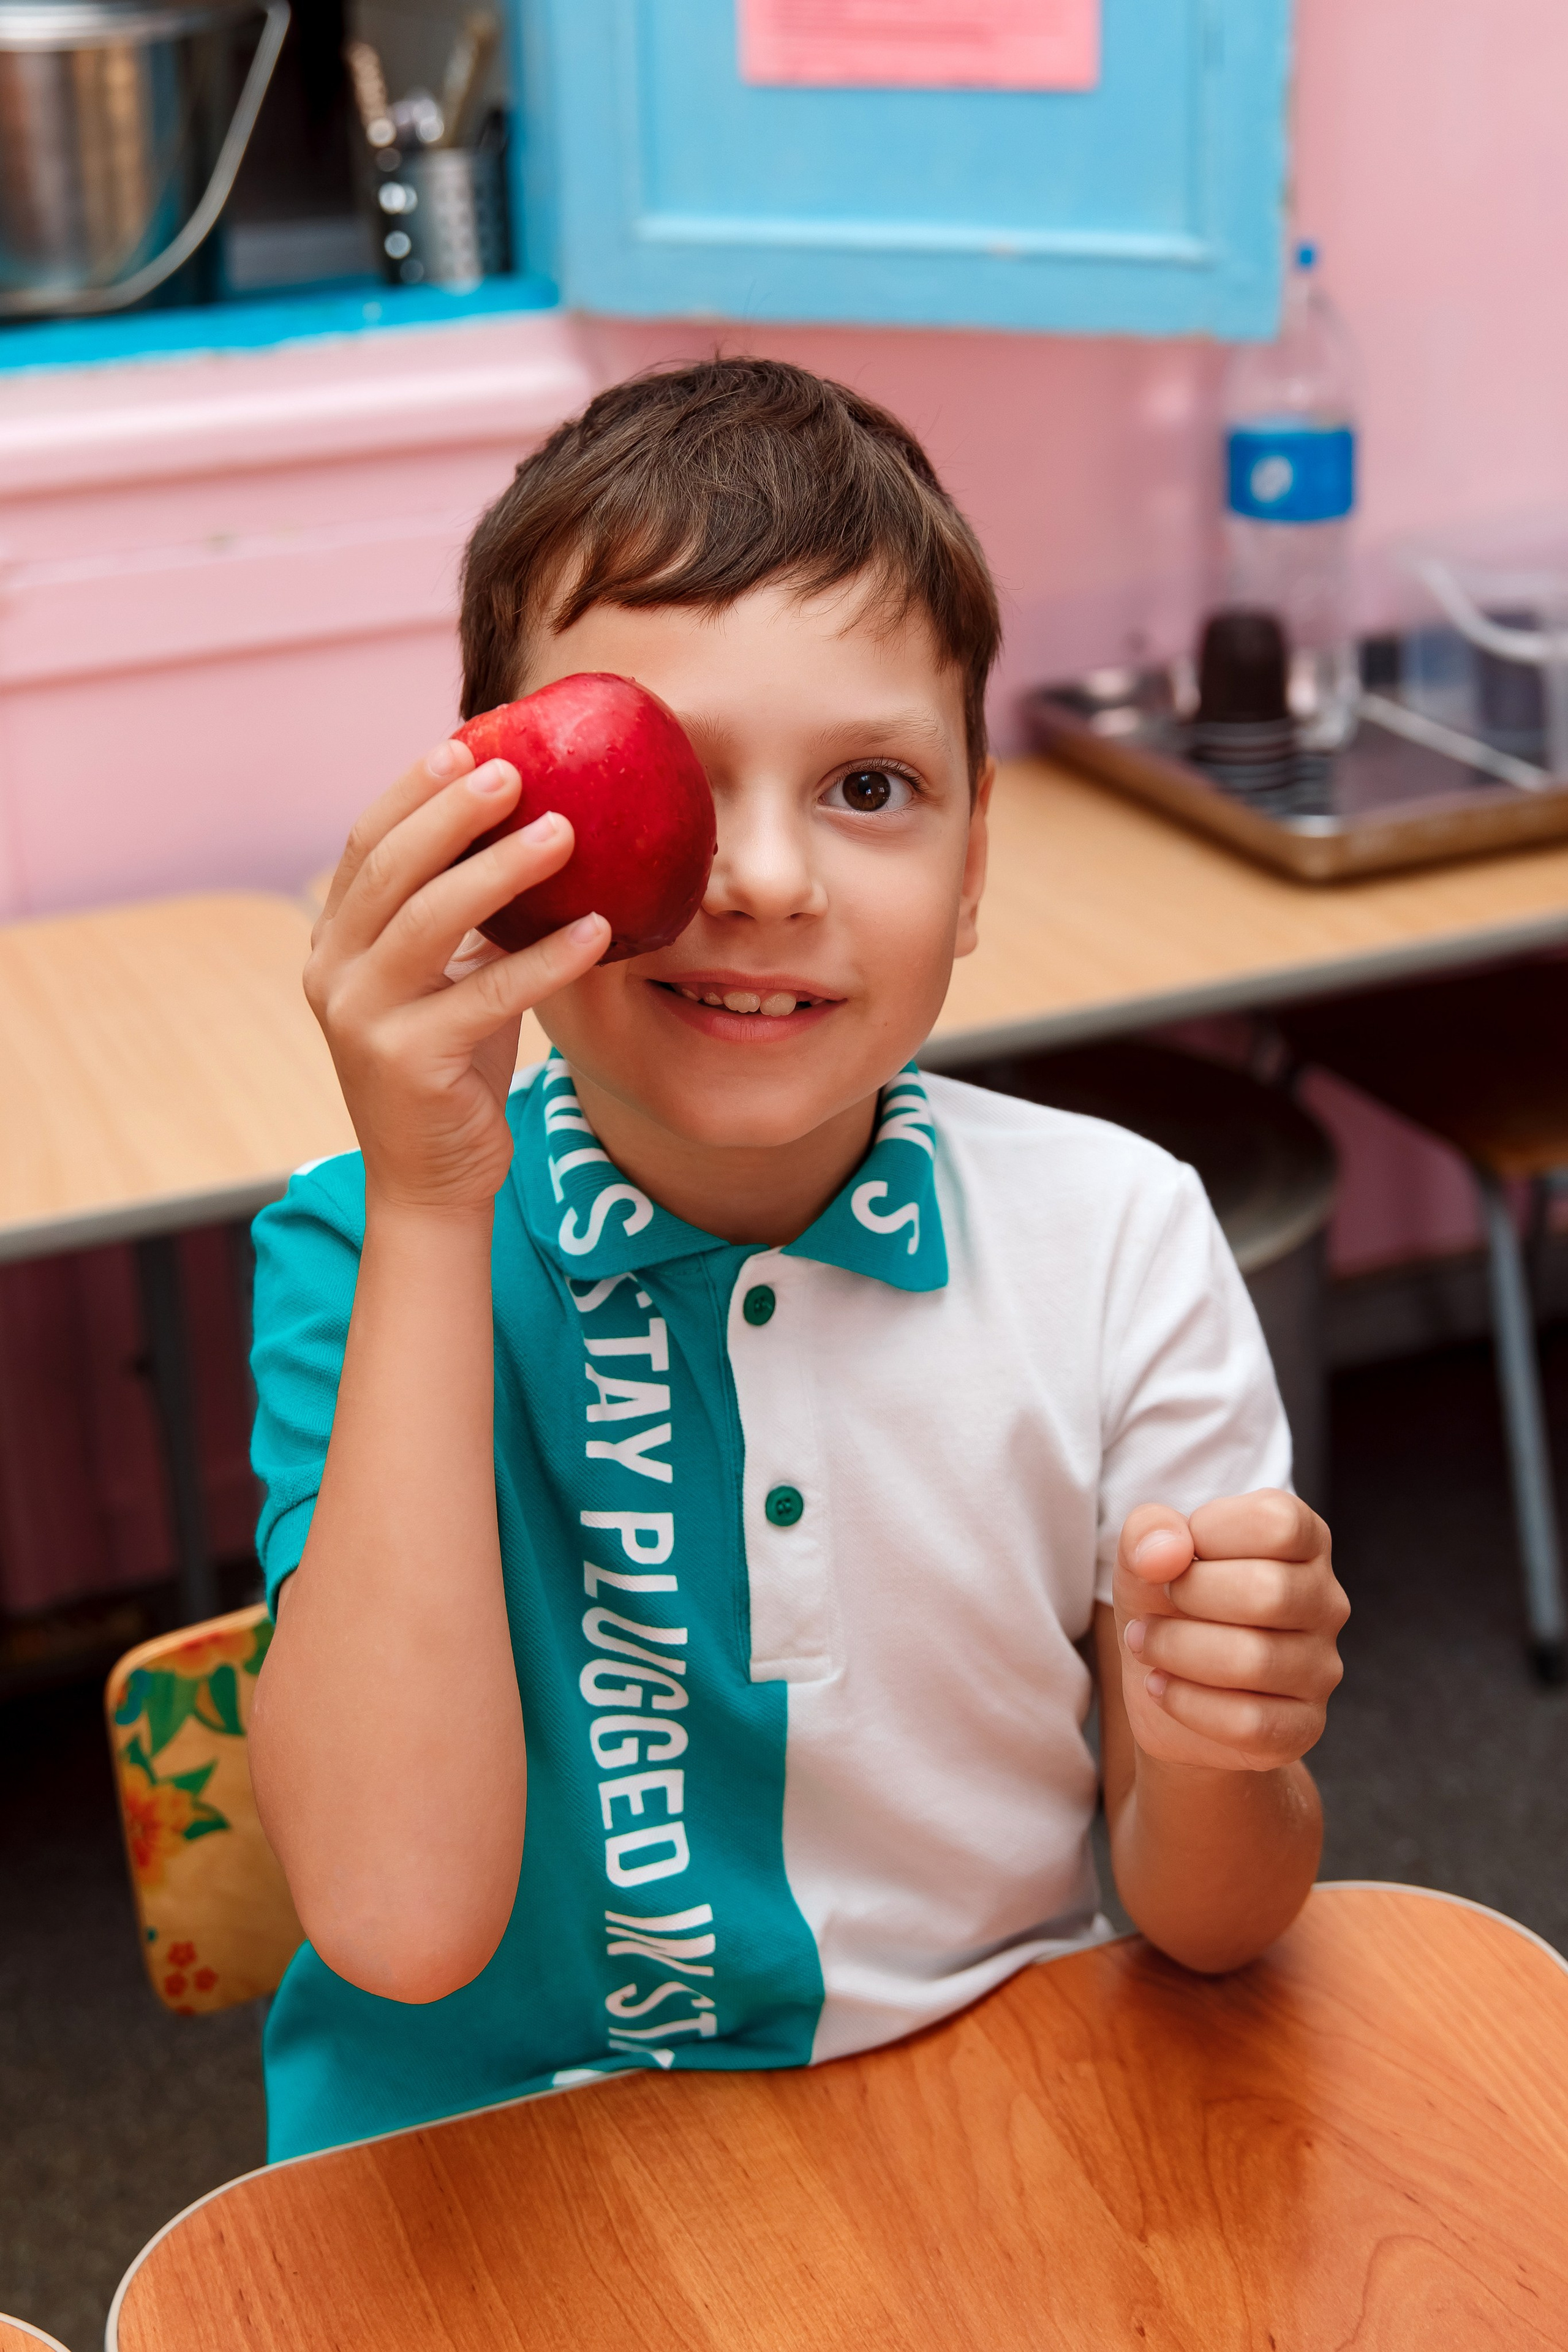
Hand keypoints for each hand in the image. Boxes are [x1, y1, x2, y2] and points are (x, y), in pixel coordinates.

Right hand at [304, 738, 608, 1212]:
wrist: (432, 1179)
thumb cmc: (453, 1067)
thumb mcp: (449, 978)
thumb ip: (462, 917)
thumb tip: (534, 827)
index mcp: (336, 941)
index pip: (367, 845)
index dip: (413, 791)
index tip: (465, 743)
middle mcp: (334, 971)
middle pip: (392, 868)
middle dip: (453, 811)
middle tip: (516, 769)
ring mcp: (361, 1018)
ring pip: (432, 921)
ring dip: (502, 870)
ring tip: (565, 832)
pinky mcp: (407, 1062)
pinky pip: (487, 995)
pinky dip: (546, 960)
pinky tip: (599, 931)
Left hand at [1112, 1490, 1347, 1774]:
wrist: (1166, 1687)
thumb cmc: (1167, 1604)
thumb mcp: (1145, 1554)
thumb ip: (1149, 1530)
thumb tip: (1165, 1552)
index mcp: (1304, 1542)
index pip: (1276, 1523)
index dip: (1209, 1532)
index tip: (1176, 1555)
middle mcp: (1326, 1602)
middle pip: (1269, 1592)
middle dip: (1188, 1596)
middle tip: (1153, 1607)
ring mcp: (1322, 1669)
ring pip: (1254, 1661)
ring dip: (1175, 1650)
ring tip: (1146, 1644)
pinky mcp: (1302, 1727)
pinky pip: (1249, 1722)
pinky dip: (1186, 1703)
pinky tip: (1161, 1687)